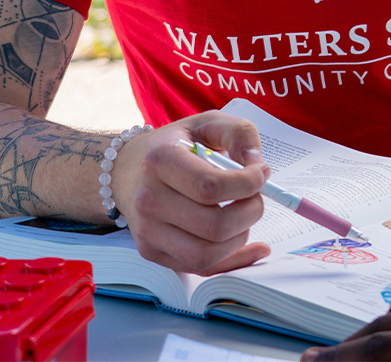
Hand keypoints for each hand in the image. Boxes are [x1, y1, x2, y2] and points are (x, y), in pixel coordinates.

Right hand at [109, 110, 271, 274]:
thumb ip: (239, 133)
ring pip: (207, 254)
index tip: (261, 173)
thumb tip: (256, 165)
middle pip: (213, 225)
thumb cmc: (174, 144)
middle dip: (250, 212)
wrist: (128, 168)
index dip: (247, 184)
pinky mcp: (152, 253)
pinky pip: (199, 268)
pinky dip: (232, 260)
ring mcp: (148, 232)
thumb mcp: (207, 123)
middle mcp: (149, 200)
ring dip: (241, 237)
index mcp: (161, 161)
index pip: (210, 187)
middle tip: (256, 196)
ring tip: (245, 214)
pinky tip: (251, 245)